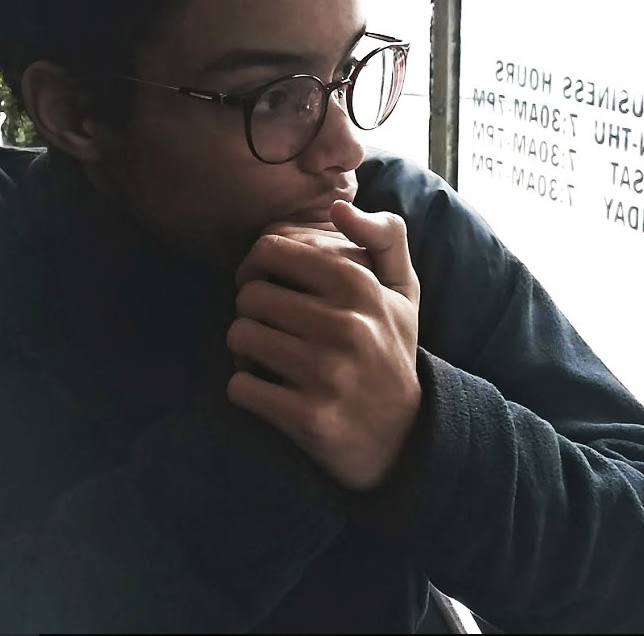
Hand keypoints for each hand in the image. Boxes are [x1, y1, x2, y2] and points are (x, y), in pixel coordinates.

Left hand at [227, 201, 420, 491]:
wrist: (404, 437)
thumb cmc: (391, 350)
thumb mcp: (403, 290)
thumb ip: (385, 236)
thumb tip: (339, 206)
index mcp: (359, 285)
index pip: (270, 250)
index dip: (256, 267)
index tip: (267, 287)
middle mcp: (344, 325)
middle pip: (248, 295)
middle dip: (251, 311)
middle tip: (269, 328)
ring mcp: (325, 373)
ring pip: (239, 336)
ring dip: (244, 350)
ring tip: (268, 358)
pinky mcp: (307, 417)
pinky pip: (239, 387)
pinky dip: (245, 389)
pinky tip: (269, 391)